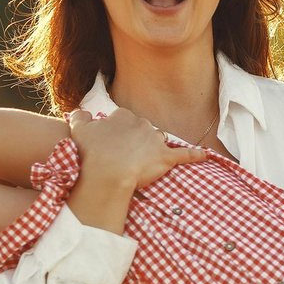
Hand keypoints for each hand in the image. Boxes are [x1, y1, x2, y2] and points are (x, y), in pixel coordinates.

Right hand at [68, 108, 207, 190]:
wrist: (106, 171)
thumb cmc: (90, 152)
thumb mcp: (79, 129)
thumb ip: (80, 117)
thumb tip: (81, 112)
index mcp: (123, 116)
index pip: (124, 120)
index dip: (118, 133)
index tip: (112, 144)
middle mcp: (142, 124)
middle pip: (143, 130)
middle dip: (137, 141)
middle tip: (126, 156)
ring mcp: (155, 140)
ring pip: (159, 140)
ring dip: (155, 148)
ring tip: (146, 161)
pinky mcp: (166, 157)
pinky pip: (185, 155)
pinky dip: (195, 155)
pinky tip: (205, 156)